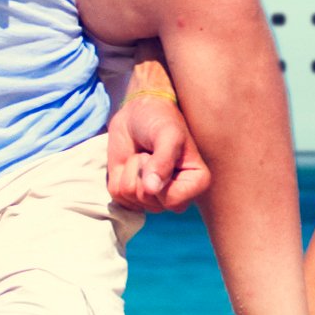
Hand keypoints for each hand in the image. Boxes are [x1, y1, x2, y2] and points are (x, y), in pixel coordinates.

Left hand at [106, 84, 210, 211]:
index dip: (159, 178)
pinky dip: (119, 174)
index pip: (173, 201)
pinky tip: (131, 162)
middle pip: (149, 200)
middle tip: (150, 152)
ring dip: (130, 170)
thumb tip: (152, 189)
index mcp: (197, 183)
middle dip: (142, 171)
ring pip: (131, 197)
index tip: (162, 153)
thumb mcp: (167, 134)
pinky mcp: (133, 196)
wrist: (138, 113)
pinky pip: (118, 196)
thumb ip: (163, 160)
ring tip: (143, 154)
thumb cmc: (160, 119)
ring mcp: (154, 198)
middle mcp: (177, 197)